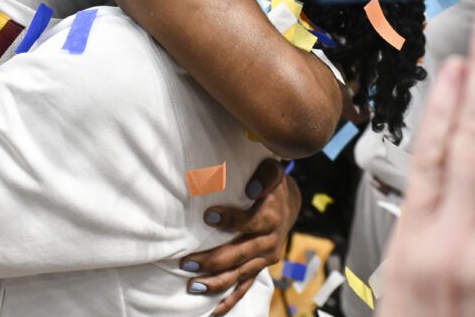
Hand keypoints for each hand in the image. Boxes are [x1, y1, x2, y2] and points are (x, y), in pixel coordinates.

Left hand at [179, 159, 297, 314]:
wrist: (288, 205)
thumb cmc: (271, 185)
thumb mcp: (272, 171)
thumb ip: (264, 176)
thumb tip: (251, 187)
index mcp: (271, 218)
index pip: (249, 222)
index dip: (230, 220)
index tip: (208, 216)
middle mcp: (268, 242)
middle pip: (239, 254)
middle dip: (212, 260)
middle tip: (186, 261)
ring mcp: (264, 259)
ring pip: (239, 275)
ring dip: (215, 282)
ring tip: (191, 285)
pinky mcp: (260, 268)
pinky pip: (245, 287)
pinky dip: (230, 299)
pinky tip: (213, 310)